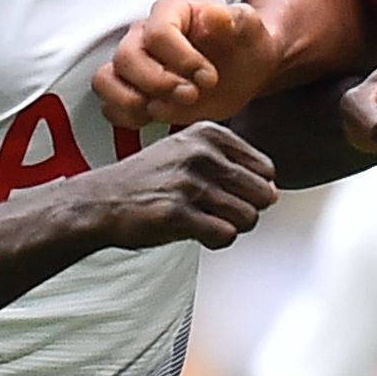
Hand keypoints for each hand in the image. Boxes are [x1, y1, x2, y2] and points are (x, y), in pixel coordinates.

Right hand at [44, 121, 278, 254]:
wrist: (102, 201)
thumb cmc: (148, 180)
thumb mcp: (188, 151)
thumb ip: (231, 164)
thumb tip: (273, 191)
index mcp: (208, 134)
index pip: (265, 169)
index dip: (254, 188)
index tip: (230, 194)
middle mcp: (201, 154)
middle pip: (263, 194)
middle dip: (248, 210)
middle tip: (220, 212)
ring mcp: (190, 184)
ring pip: (248, 217)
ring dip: (231, 227)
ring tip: (206, 221)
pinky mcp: (178, 214)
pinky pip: (226, 235)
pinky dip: (217, 241)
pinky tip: (198, 233)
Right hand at [93, 0, 277, 131]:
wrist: (244, 68)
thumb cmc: (244, 43)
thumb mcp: (250, 26)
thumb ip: (237, 19)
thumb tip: (216, 16)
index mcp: (171, 13)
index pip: (158, 32)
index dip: (181, 59)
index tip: (209, 78)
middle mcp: (144, 36)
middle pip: (127, 58)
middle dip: (159, 84)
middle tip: (192, 96)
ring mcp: (135, 65)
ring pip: (106, 80)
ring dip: (132, 102)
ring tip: (164, 110)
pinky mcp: (133, 92)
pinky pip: (109, 105)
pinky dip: (126, 117)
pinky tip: (156, 117)